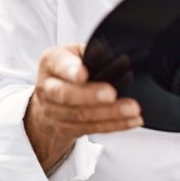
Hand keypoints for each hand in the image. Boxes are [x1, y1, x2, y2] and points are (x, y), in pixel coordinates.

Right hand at [24, 43, 142, 171]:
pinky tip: (130, 120)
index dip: (70, 71)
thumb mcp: (75, 52)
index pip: (59, 65)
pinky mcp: (66, 128)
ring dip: (110, 113)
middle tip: (112, 94)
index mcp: (51, 62)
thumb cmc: (68, 68)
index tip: (83, 74)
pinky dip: (114, 125)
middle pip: (66, 95)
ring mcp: (54, 111)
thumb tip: (111, 55)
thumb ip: (90, 52)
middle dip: (91, 96)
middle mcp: (48, 87)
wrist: (49, 98)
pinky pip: (92, 128)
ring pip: (81, 115)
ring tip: (131, 109)